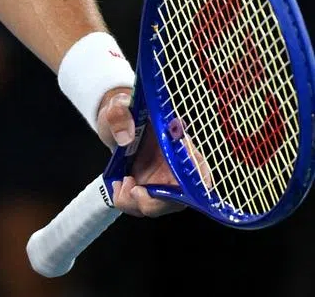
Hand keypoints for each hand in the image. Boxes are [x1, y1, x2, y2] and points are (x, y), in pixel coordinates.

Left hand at [96, 88, 186, 217]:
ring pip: (157, 207)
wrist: (116, 119)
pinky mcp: (149, 189)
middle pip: (179, 201)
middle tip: (131, 188)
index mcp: (179, 145)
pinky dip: (127, 201)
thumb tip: (126, 137)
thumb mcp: (117, 106)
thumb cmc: (124, 110)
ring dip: (134, 202)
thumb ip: (120, 115)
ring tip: (121, 182)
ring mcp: (164, 181)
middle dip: (151, 202)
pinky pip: (141, 206)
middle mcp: (177, 168)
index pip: (198, 176)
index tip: (160, 187)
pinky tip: (118, 184)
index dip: (185, 189)